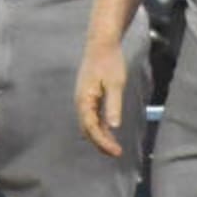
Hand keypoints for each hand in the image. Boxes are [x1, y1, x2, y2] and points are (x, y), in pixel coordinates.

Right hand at [75, 43, 128, 157]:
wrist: (101, 43)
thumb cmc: (109, 62)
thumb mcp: (115, 84)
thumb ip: (113, 105)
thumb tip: (114, 127)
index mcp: (84, 100)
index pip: (92, 128)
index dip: (103, 142)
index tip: (116, 151)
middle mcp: (80, 102)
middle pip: (88, 130)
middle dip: (100, 143)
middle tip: (116, 153)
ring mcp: (83, 99)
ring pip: (89, 125)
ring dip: (100, 137)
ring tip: (114, 147)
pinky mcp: (88, 96)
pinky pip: (92, 117)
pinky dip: (100, 127)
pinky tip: (110, 132)